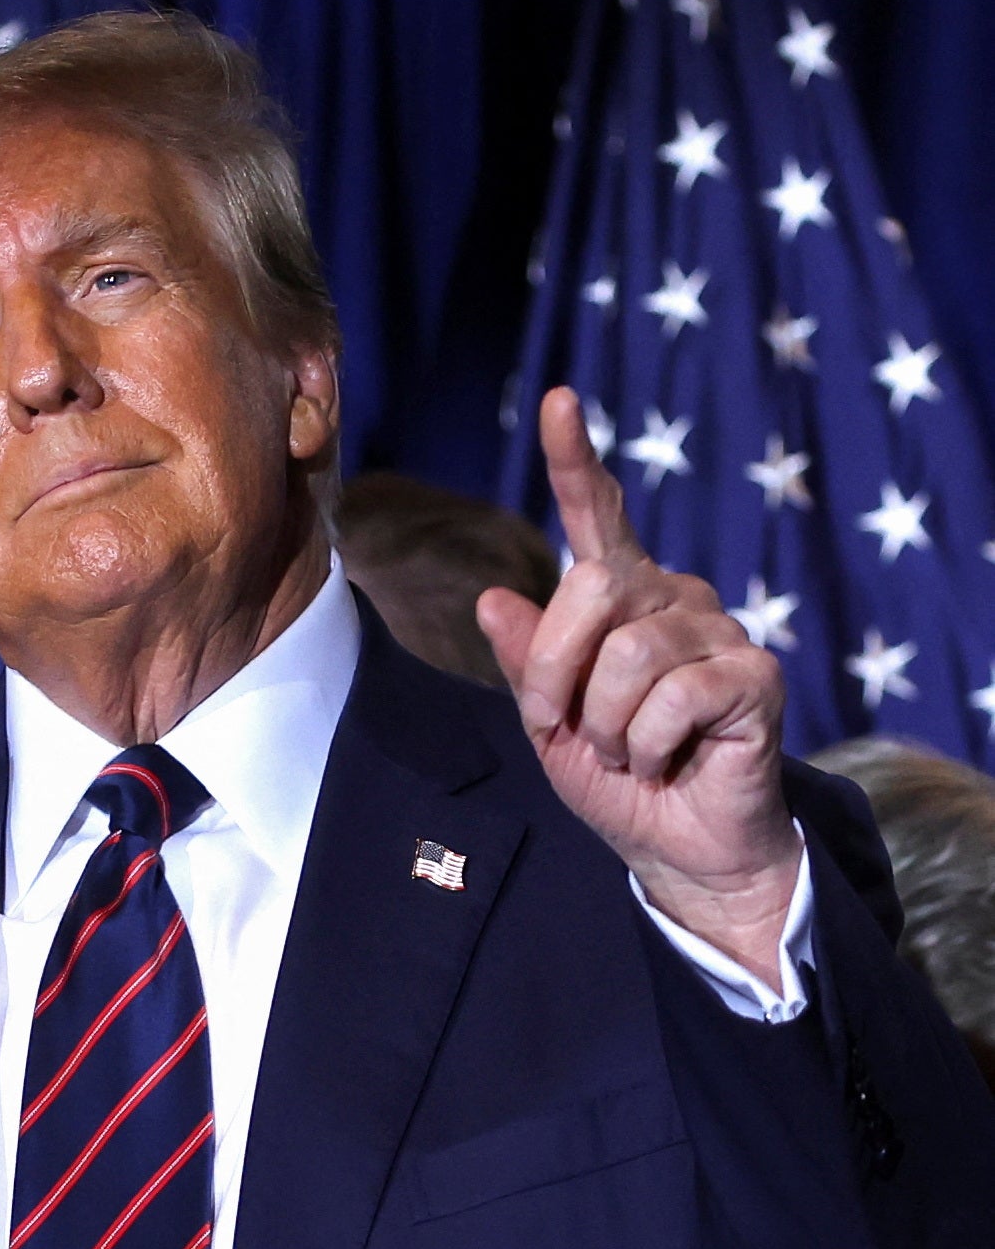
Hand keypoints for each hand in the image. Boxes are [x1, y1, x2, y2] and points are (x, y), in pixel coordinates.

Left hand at [477, 388, 800, 985]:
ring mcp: (718, 631)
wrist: (677, 848)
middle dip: (556, 672)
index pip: (597, 516)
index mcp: (620, 597)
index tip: (559, 401)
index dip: (574, 459)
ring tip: (628, 752)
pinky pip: (673, 696)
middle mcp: (672, 597)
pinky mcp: (754, 675)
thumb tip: (493, 597)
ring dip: (604, 725)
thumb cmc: (615, 779)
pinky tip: (667, 761)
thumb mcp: (547, 723)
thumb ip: (527, 664)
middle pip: (591, 589)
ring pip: (627, 654)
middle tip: (566, 729)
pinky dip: (647, 745)